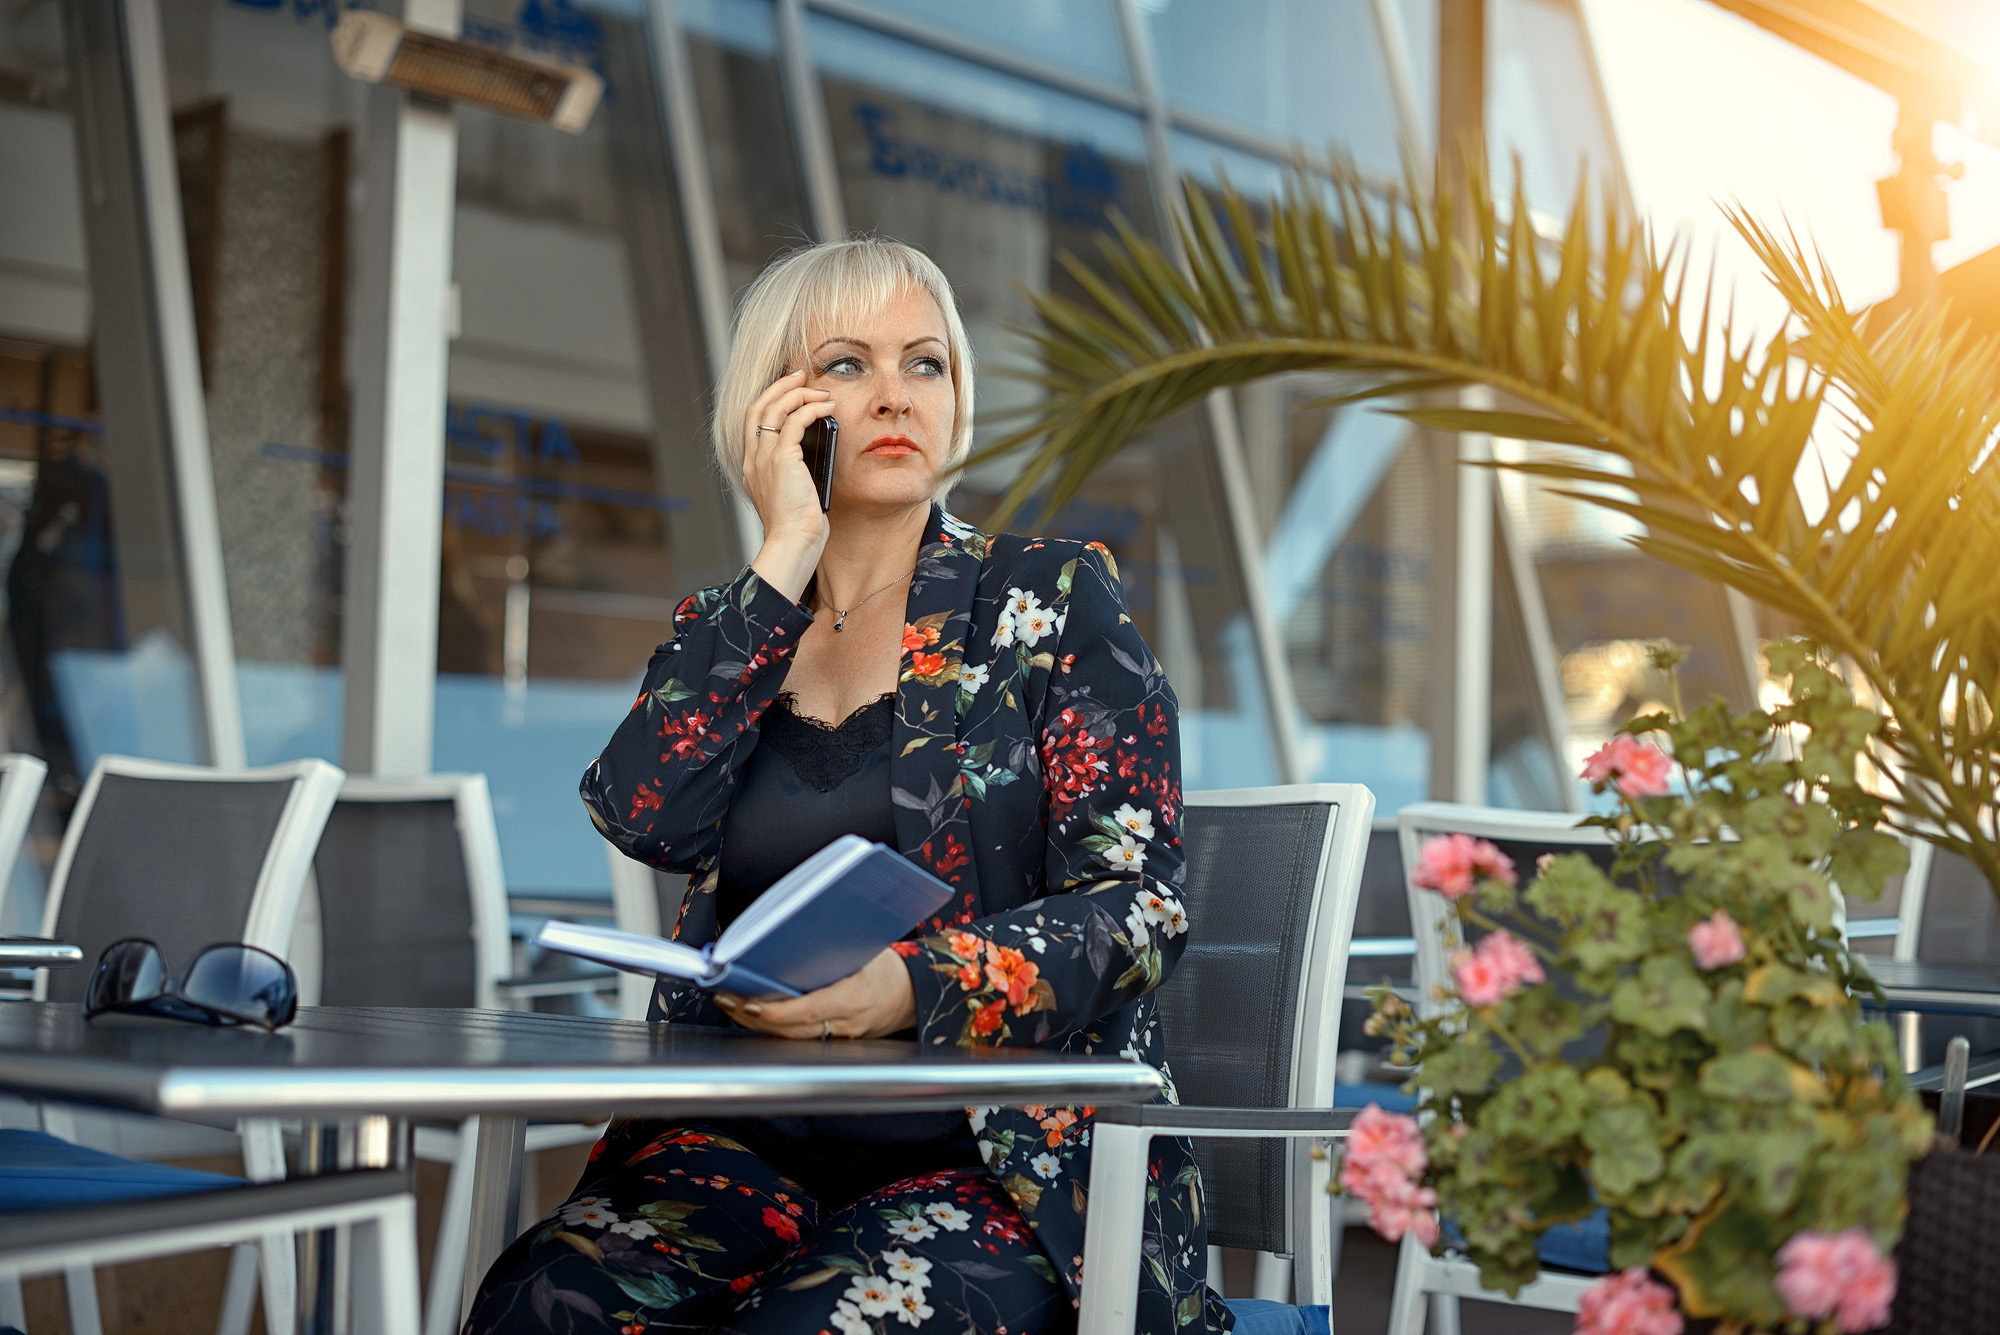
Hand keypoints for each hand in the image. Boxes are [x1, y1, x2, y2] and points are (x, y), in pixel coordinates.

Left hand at [714, 948, 916, 1039]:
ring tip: (732, 1004)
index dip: (776, 1011)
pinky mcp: (836, 1041)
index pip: (809, 1010)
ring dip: (758, 1023)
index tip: (750, 1003)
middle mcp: (847, 1022)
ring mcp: (841, 1036)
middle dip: (754, 1017)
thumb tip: (791, 934)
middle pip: (791, 1028)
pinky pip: (799, 1037)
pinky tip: (755, 1015)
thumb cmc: (891, 969)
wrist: (916, 995)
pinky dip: (775, 1027)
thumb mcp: (868, 950)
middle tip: (727, 998)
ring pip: (791, 1037)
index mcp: (855, 997)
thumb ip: (832, 948)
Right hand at [743, 369, 835, 600]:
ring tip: (821, 391)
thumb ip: (797, 473)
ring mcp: (764, 457)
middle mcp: (753, 458)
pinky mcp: (782, 459)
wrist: (792, 544)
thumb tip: (816, 455)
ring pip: (775, 408)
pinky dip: (812, 408)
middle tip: (801, 375)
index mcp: (753, 467)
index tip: (791, 391)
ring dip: (799, 393)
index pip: (754, 421)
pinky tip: (828, 408)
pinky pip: (796, 420)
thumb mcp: (794, 494)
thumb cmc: (797, 528)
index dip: (770, 400)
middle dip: (780, 386)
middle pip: (759, 406)